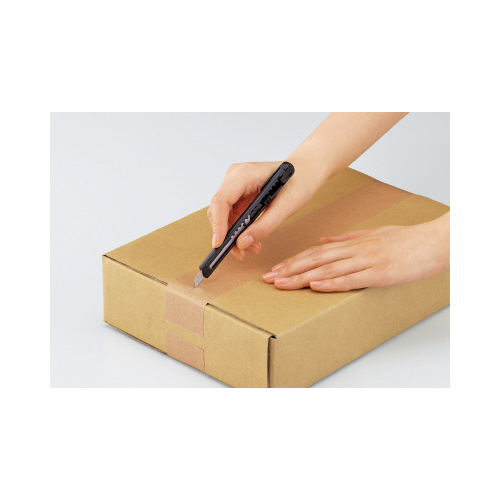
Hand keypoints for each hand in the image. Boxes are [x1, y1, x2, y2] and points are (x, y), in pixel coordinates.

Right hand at [208, 161, 321, 258]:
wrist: (305, 172)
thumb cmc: (299, 183)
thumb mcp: (285, 207)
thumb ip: (264, 226)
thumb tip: (241, 244)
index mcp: (245, 174)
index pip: (221, 200)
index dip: (218, 224)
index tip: (219, 244)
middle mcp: (235, 176)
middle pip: (218, 209)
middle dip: (227, 233)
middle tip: (241, 252)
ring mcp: (235, 184)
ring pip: (223, 214)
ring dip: (233, 234)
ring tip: (252, 248)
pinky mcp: (238, 193)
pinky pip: (231, 214)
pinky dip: (238, 229)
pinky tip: (251, 239)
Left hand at [262, 212, 449, 291]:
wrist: (434, 241)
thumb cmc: (406, 240)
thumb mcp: (374, 234)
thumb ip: (347, 238)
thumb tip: (323, 241)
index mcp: (353, 243)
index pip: (316, 252)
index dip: (294, 261)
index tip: (277, 269)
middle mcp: (355, 250)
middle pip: (316, 260)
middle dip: (290, 270)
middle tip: (269, 279)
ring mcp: (367, 261)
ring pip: (328, 269)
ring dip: (302, 277)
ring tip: (282, 284)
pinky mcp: (380, 272)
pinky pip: (352, 278)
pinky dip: (332, 283)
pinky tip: (315, 287)